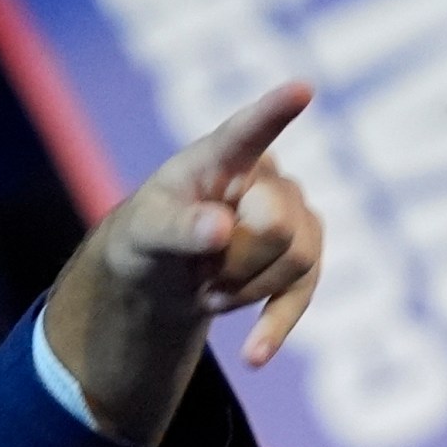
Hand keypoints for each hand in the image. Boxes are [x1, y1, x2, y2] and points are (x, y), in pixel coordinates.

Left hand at [43, 82, 322, 446]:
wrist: (164, 272)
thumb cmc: (148, 235)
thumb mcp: (142, 233)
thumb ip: (176, 227)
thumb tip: (222, 229)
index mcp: (222, 155)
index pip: (248, 130)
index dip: (274, 112)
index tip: (300, 89)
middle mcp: (268, 177)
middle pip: (279, 224)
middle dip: (237, 259)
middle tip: (199, 266)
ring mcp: (294, 215)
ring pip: (297, 260)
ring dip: (244, 288)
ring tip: (206, 285)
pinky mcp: (304, 259)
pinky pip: (304, 294)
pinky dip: (274, 326)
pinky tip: (253, 357)